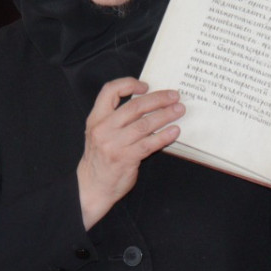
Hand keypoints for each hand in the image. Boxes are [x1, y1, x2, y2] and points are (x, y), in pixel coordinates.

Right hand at [77, 78, 183, 228]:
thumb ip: (116, 118)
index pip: (109, 91)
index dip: (129, 84)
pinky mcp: (126, 158)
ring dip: (165, 115)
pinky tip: (174, 132)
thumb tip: (147, 103)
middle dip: (158, 99)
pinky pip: (149, 144)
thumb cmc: (100, 158)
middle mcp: (104, 128)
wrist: (92, 186)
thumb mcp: (99, 133)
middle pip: (134, 106)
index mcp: (96, 118)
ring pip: (144, 124)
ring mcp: (114, 144)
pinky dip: (163, 136)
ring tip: (179, 111)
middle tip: (174, 96)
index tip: (146, 86)